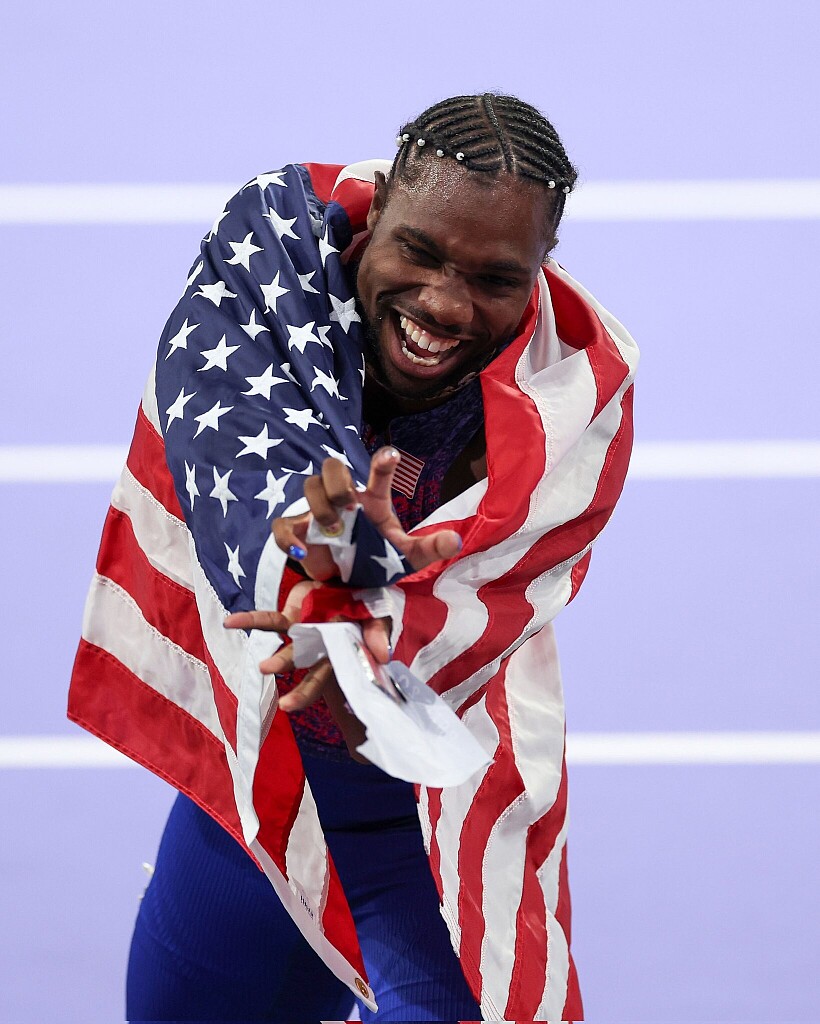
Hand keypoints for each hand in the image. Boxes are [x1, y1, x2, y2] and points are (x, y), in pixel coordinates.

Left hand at [223, 580, 389, 761]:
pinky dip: (250, 621)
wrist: (350, 579)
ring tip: (263, 668)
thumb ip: (378, 633)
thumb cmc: (367, 604)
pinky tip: (230, 623)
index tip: (294, 705)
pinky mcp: (292, 615)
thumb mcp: (379, 615)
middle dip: (301, 691)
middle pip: (311, 674)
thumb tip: (382, 655)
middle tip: (287, 704)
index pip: (329, 677)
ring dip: (277, 660)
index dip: (312, 691)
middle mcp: (320, 649)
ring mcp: (304, 633)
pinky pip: (269, 620)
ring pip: (288, 651)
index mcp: (342, 652)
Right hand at [273, 446, 461, 578]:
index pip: (377, 474)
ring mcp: (318, 514)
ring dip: (319, 504)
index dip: (382, 462)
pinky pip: (282, 526)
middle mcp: (344, 500)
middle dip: (337, 481)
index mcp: (372, 502)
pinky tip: (301, 552)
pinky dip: (287, 538)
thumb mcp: (409, 556)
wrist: (353, 583)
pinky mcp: (299, 535)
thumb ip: (431, 548)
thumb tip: (455, 542)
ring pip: (310, 486)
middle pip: (332, 467)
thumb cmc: (381, 559)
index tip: (391, 455)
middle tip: (347, 505)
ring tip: (333, 531)